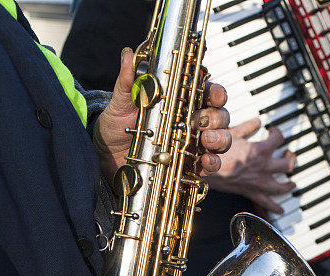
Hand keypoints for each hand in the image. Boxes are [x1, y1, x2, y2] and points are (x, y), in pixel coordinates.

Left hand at [94, 48, 231, 180]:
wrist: (108, 154)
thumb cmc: (118, 125)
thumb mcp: (122, 102)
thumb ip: (128, 81)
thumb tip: (128, 55)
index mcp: (180, 101)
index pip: (207, 92)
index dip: (217, 93)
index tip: (215, 96)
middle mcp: (191, 121)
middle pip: (219, 115)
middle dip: (216, 117)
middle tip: (200, 122)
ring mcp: (192, 143)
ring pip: (221, 138)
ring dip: (219, 138)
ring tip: (205, 141)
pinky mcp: (189, 164)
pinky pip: (211, 164)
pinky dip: (213, 163)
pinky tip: (205, 160)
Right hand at [206, 119, 295, 213]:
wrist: (207, 170)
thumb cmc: (217, 153)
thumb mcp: (233, 135)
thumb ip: (248, 127)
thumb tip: (256, 122)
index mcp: (260, 150)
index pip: (279, 139)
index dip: (277, 133)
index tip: (273, 131)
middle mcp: (264, 167)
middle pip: (287, 164)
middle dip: (290, 158)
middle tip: (288, 155)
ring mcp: (259, 182)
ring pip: (282, 186)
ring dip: (289, 185)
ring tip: (291, 183)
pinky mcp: (251, 193)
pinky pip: (266, 203)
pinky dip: (275, 208)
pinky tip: (280, 210)